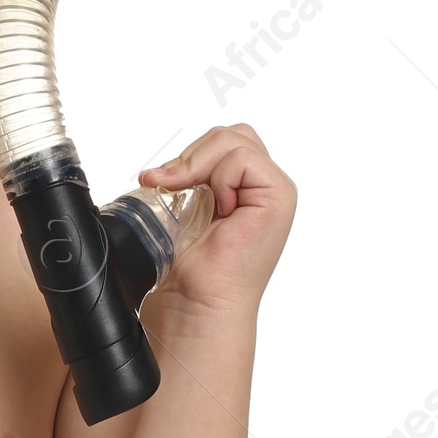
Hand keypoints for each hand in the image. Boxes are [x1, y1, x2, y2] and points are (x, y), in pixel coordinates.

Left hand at [137, 123, 295, 319]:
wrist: (198, 303)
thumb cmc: (192, 270)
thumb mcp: (181, 209)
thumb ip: (183, 176)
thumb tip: (157, 167)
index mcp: (243, 188)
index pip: (219, 141)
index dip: (187, 156)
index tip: (157, 182)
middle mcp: (263, 186)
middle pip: (229, 134)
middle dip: (192, 156)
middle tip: (166, 186)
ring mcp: (275, 190)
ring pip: (234, 139)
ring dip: (201, 166)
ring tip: (192, 203)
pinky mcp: (280, 195)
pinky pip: (242, 159)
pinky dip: (221, 179)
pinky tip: (220, 212)